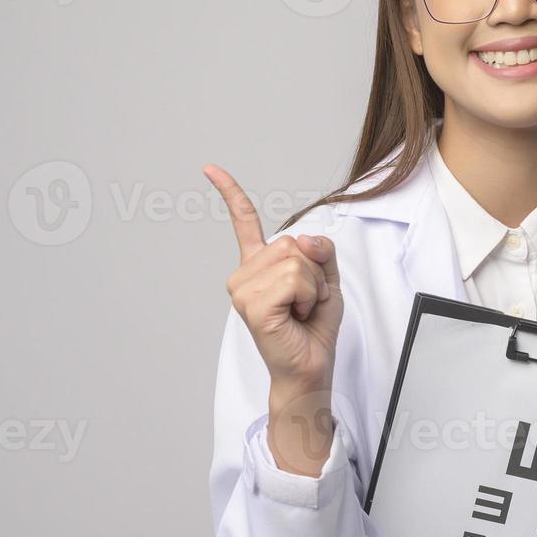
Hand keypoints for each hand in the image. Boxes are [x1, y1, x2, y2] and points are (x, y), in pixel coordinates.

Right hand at [204, 160, 343, 404]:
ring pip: (295, 260)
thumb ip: (320, 251)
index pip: (244, 222)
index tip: (210, 168)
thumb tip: (303, 238)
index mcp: (258, 266)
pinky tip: (296, 316)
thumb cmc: (314, 328)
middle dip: (314, 272)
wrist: (310, 367)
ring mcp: (243, 290)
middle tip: (306, 302)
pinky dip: (308, 296)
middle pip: (290, 243)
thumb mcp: (327, 280)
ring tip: (301, 310)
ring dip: (312, 287)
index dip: (229, 192)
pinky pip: (294, 279)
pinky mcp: (252, 305)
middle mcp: (244, 275)